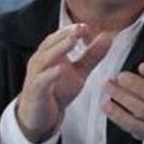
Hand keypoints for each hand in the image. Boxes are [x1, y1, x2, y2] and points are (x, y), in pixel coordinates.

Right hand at [15, 23, 115, 142]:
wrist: (40, 117)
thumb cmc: (57, 90)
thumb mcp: (79, 72)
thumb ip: (92, 55)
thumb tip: (108, 36)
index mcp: (50, 54)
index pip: (59, 37)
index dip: (72, 30)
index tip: (87, 25)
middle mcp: (40, 62)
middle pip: (50, 44)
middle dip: (65, 35)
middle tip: (80, 28)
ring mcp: (36, 76)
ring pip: (44, 59)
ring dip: (58, 48)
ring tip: (72, 41)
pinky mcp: (35, 92)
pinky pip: (41, 81)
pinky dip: (50, 74)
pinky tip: (60, 69)